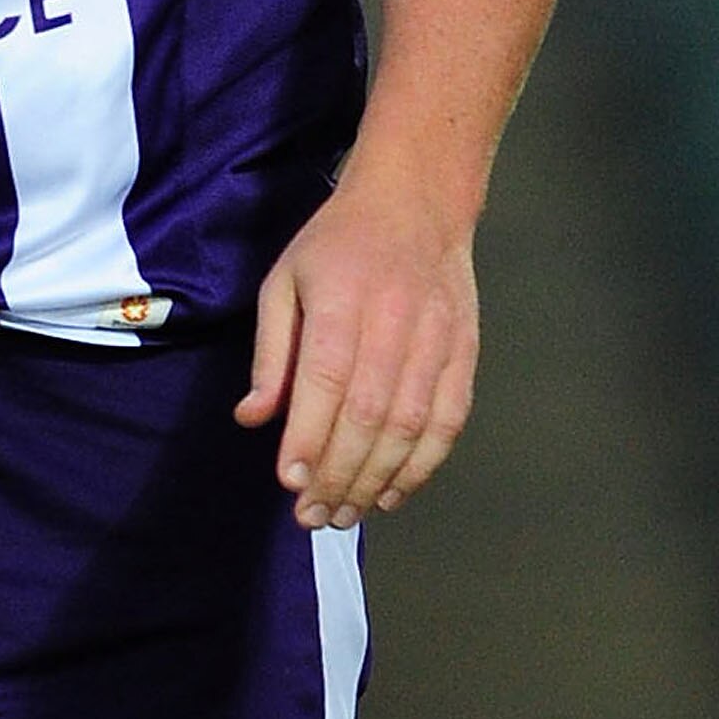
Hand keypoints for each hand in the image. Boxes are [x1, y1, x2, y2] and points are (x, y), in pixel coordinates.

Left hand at [234, 171, 477, 527]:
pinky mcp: (465, 352)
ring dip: (376, 480)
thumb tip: (254, 418)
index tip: (290, 483)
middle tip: (313, 516)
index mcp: (341, 299)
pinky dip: (423, 465)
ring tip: (346, 514)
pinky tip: (393, 492)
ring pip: (410, 425)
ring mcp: (436, 338)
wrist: (416, 202)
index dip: (309, 437)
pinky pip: (448, 420)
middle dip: (338, 475)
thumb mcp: (284, 281)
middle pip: (368, 414)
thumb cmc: (337, 244)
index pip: (326, 380)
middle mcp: (393, 321)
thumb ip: (270, 353)